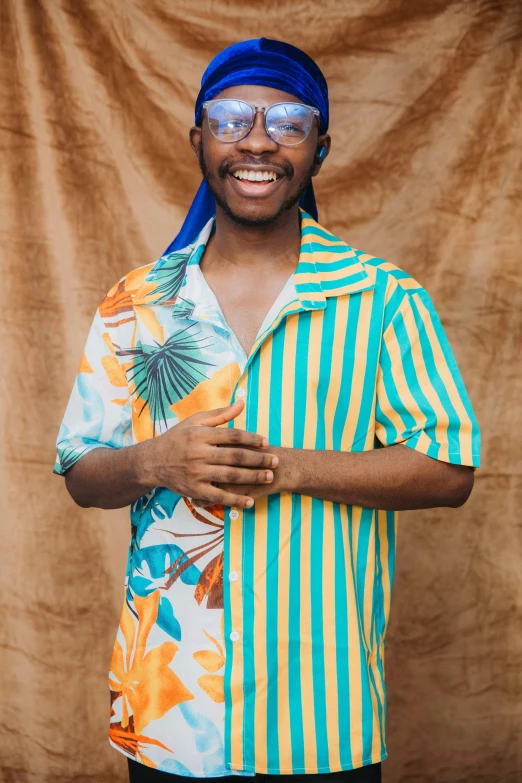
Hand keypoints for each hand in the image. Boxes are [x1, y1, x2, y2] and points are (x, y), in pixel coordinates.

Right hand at [140, 401, 277, 508]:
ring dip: (252, 477)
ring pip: (231, 475)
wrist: (152, 461)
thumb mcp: (194, 421)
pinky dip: (235, 499)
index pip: (232, 436)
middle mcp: (199, 453)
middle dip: (258, 459)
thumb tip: (242, 403)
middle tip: (275, 461)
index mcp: (200, 434)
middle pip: (235, 456)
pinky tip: (249, 501)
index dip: (251, 439)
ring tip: (269, 477)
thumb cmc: (177, 438)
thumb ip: (220, 414)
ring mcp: (197, 473)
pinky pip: (218, 496)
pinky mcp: (194, 490)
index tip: (266, 443)